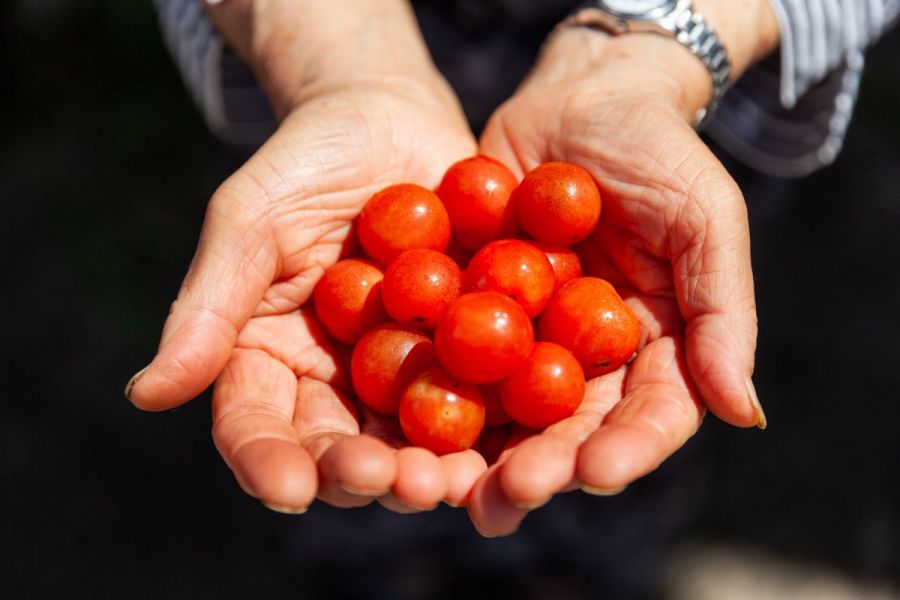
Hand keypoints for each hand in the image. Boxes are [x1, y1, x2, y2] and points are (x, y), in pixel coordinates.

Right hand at [127, 0, 483, 512]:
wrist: (390, 119)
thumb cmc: (304, 161)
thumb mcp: (248, 220)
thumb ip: (209, 306)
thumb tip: (145, 395)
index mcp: (270, 358)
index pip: (257, 424)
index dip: (268, 460)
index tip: (289, 487)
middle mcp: (334, 380)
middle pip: (338, 449)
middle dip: (360, 477)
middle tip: (389, 483)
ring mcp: (402, 372)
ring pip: (409, 441)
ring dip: (428, 471)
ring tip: (450, 482)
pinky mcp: (463, 353)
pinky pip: (477, 396)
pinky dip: (491, 426)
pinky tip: (510, 443)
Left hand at [467, 18, 776, 535]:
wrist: (580, 98)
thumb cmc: (659, 151)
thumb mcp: (706, 218)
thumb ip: (722, 311)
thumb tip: (746, 414)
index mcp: (653, 347)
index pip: (649, 415)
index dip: (629, 448)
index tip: (600, 473)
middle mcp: (587, 357)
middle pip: (567, 430)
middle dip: (542, 467)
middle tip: (509, 497)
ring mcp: (526, 338)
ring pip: (502, 410)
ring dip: (477, 452)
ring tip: (448, 486)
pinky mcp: (472, 310)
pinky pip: (450, 353)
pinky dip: (429, 384)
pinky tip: (400, 416)